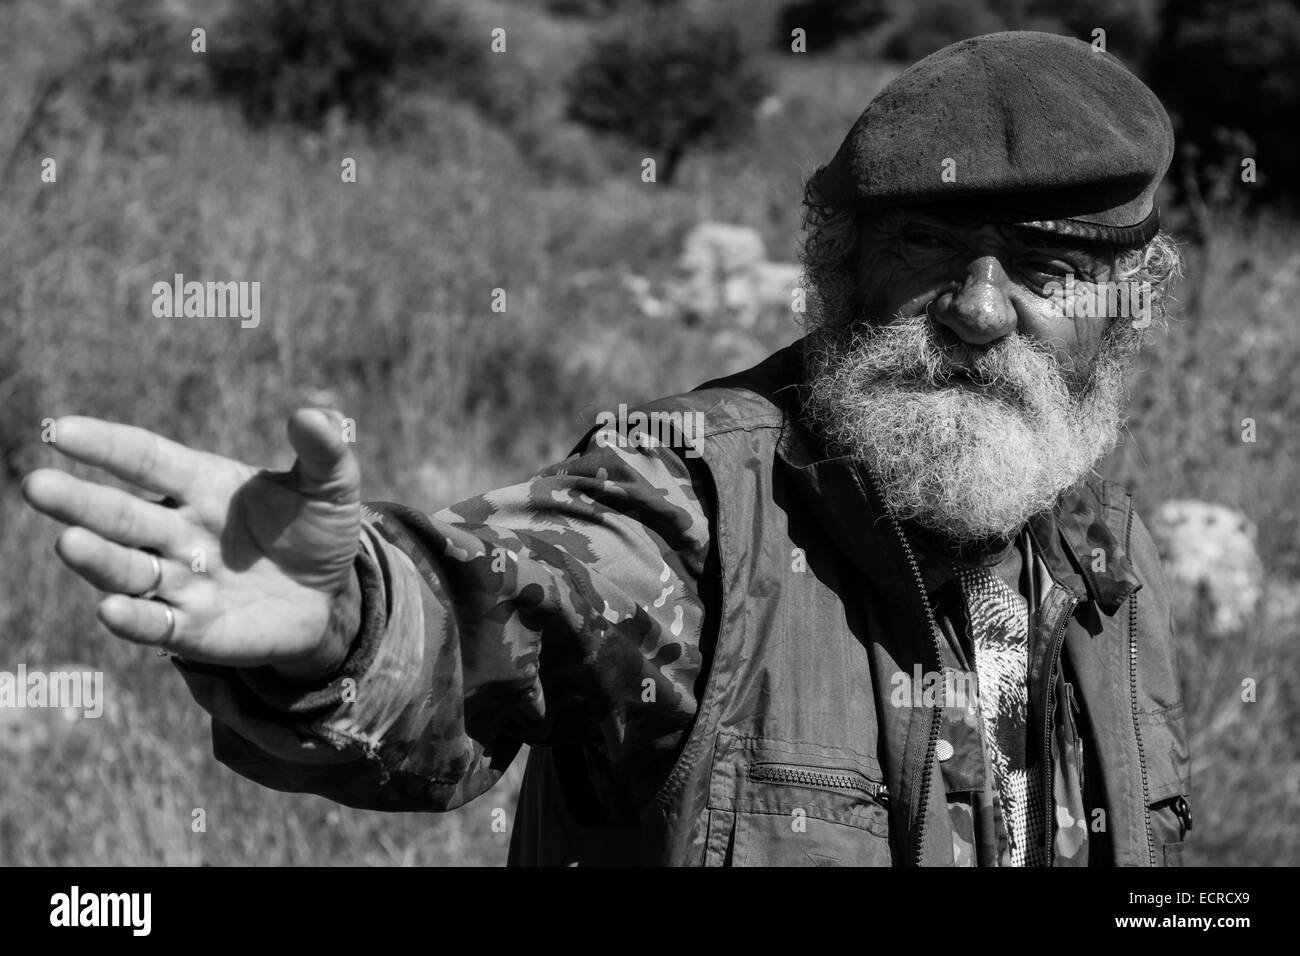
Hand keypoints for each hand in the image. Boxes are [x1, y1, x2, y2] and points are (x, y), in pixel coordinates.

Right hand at [21, 409, 362, 679]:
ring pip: (129, 570)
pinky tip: (111, 610)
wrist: (331, 596)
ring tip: (69, 542)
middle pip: (122, 515)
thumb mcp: (330, 486)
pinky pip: (158, 625)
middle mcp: (179, 532)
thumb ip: (323, 450)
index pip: (146, 460)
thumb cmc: (316, 530)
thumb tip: (315, 415)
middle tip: (37, 485)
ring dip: (98, 558)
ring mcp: (183, 582)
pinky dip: (135, 620)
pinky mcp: (196, 630)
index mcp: (202, 485)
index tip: (61, 430)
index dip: (107, 445)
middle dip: (80, 502)